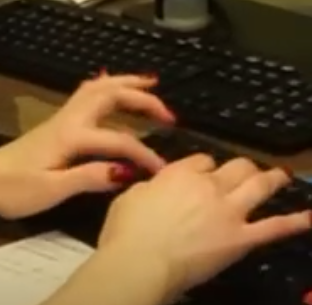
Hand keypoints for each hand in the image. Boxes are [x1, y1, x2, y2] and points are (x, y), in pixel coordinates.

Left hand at [0, 73, 173, 219]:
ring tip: (150, 86)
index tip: (163, 172)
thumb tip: (127, 170)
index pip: (118, 141)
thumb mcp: (51, 190)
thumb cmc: (11, 189)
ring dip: (124, 85)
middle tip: (169, 112)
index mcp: (69, 137)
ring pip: (95, 90)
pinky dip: (106, 89)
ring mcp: (60, 120)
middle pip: (106, 94)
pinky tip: (114, 91)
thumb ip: (89, 178)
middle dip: (140, 97)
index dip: (144, 155)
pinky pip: (86, 97)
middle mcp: (66, 120)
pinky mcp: (55, 125)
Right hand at [98, 153, 310, 300]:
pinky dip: (295, 221)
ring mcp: (229, 211)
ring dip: (271, 178)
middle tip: (245, 171)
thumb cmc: (126, 229)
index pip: (202, 160)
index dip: (205, 166)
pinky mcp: (242, 239)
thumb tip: (159, 188)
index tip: (204, 172)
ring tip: (281, 175)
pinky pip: (274, 227)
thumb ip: (152, 187)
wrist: (142, 260)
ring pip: (258, 186)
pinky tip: (308, 216)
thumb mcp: (131, 196)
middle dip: (241, 167)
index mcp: (179, 173)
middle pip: (234, 166)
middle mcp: (208, 185)